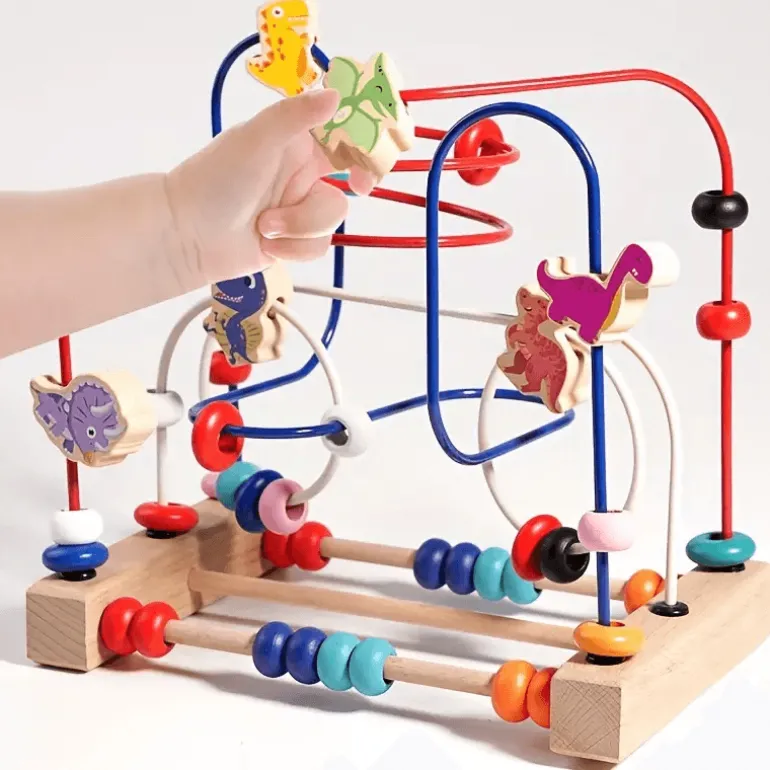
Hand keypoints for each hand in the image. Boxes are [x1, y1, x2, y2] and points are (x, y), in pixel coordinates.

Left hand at [165, 88, 373, 284]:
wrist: (187, 236)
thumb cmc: (215, 180)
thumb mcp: (256, 139)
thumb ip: (296, 115)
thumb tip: (336, 95)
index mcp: (295, 141)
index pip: (343, 135)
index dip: (363, 146)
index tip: (366, 162)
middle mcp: (301, 173)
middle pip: (347, 181)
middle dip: (335, 194)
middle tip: (357, 189)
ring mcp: (298, 209)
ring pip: (333, 220)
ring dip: (300, 227)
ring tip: (264, 226)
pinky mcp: (294, 241)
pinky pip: (319, 246)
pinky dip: (295, 249)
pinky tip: (267, 245)